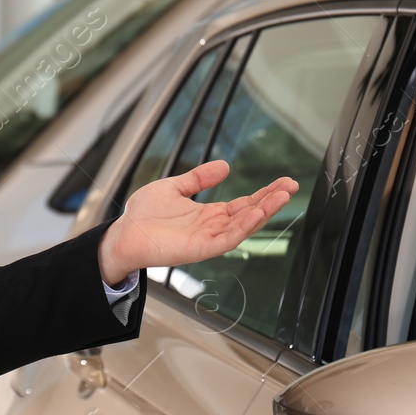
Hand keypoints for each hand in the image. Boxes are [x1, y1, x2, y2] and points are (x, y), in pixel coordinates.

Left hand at [98, 160, 298, 285]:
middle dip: (272, 201)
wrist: (124, 232)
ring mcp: (208, 239)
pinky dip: (242, 227)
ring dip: (263, 212)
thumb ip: (200, 178)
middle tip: (291, 186)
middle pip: (250, 214)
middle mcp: (213, 227)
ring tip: (281, 196)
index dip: (264, 193)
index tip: (283, 182)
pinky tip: (254, 213)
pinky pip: (227, 239)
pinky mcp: (200, 249)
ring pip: (244, 227)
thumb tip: (225, 165)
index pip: (244, 203)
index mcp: (209, 214)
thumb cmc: (144, 215)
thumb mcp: (175, 186)